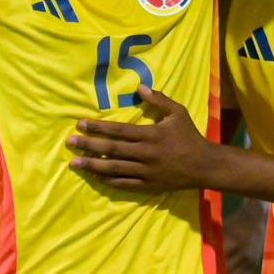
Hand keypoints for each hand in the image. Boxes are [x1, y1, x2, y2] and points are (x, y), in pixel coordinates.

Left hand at [69, 86, 214, 191]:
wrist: (204, 165)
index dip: (98, 127)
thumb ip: (159, 100)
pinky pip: (124, 184)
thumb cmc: (190, 136)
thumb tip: (140, 87)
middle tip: (70, 143)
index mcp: (151, 135)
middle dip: (88, 145)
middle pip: (112, 149)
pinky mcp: (148, 185)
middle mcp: (145, 153)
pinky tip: (96, 177)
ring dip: (92, 165)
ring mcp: (146, 171)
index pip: (118, 130)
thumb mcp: (178, 113)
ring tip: (74, 163)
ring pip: (114, 168)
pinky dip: (109, 180)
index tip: (80, 124)